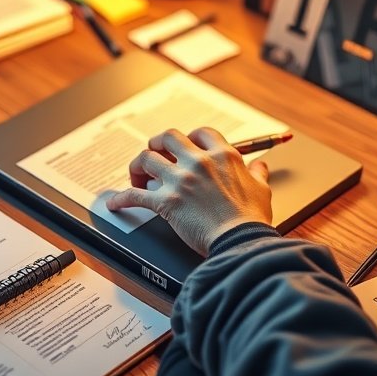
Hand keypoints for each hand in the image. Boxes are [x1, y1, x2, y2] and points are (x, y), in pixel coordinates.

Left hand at [107, 127, 272, 255]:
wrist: (240, 242)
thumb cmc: (251, 220)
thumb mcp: (262, 189)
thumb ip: (258, 173)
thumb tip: (259, 166)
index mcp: (223, 155)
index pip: (200, 133)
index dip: (189, 138)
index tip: (184, 147)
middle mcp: (198, 162)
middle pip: (167, 137)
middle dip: (158, 144)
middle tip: (155, 153)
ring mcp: (180, 180)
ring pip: (146, 159)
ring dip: (138, 166)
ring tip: (138, 176)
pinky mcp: (165, 202)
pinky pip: (134, 195)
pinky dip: (121, 199)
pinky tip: (115, 203)